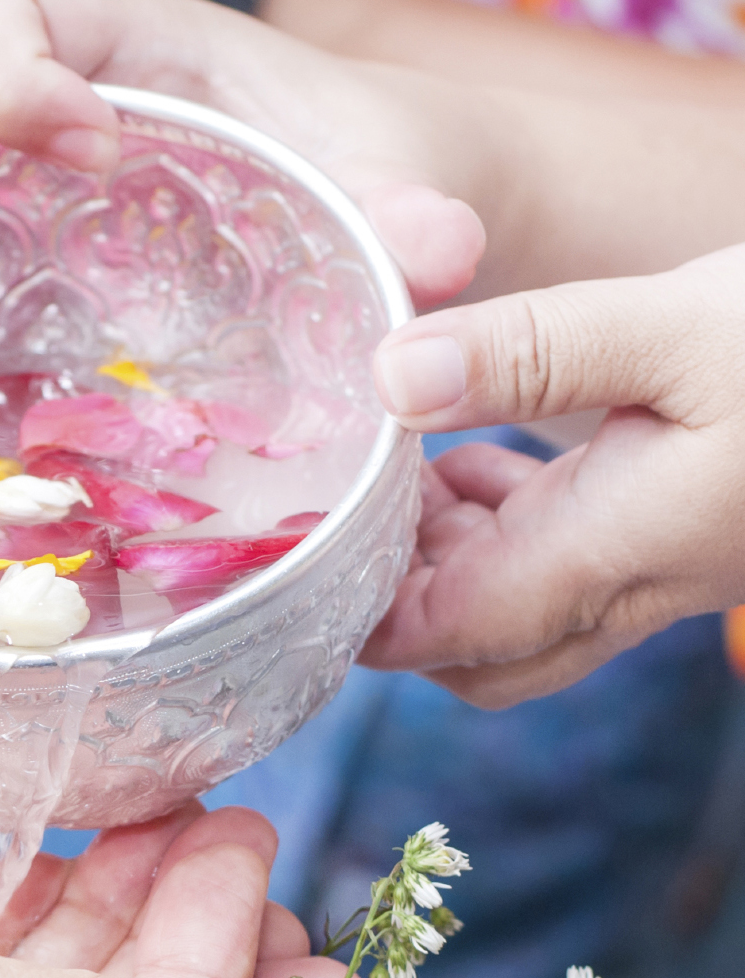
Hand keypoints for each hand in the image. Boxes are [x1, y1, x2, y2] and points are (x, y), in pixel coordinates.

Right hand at [0, 0, 487, 302]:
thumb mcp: (409, 186)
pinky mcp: (7, 263)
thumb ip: (413, 210)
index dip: (3, 65)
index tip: (71, 151)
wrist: (395, 219)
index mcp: (132, 50)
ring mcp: (12, 188)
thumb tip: (432, 254)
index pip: (6, 2)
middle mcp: (49, 102)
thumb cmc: (391, 184)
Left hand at [360, 243, 744, 702]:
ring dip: (449, 559)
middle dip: (395, 598)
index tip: (293, 551)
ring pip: (516, 615)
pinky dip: (506, 527)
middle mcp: (632, 588)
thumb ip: (525, 351)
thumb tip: (387, 375)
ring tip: (409, 463)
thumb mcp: (674, 326)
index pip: (437, 635)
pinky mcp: (684, 534)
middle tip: (356, 503)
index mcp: (612, 555)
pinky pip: (567, 568)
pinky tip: (485, 448)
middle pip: (470, 651)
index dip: (353, 612)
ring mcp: (663, 571)